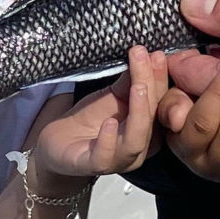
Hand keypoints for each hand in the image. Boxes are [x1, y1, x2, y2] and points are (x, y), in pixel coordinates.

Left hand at [33, 48, 167, 179]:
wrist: (58, 144)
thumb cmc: (90, 120)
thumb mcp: (112, 95)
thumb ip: (129, 80)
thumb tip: (147, 54)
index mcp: (149, 128)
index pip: (161, 102)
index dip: (160, 77)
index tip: (157, 52)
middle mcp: (141, 147)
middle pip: (152, 117)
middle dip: (151, 85)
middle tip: (145, 57)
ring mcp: (119, 160)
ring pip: (136, 140)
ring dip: (139, 112)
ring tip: (137, 87)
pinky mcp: (93, 165)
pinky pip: (106, 157)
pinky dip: (109, 139)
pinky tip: (109, 122)